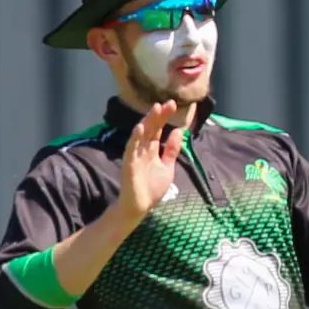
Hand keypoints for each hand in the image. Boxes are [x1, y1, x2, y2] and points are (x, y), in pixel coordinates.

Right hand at [116, 100, 182, 226]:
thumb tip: (179, 131)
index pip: (158, 128)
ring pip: (141, 134)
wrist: (141, 206)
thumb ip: (172, 149)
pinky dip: (135, 138)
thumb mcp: (167, 166)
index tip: (172, 104)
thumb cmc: (152, 187)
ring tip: (155, 109)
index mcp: (152, 148)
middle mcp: (143, 148)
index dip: (164, 117)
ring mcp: (135, 155)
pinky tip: (140, 128)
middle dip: (158, 115)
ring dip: (147, 121)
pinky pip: (131, 148)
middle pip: (150, 128)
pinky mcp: (129, 163)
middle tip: (167, 103)